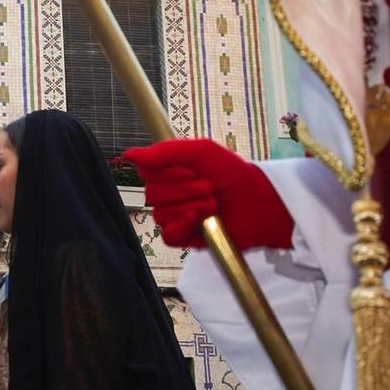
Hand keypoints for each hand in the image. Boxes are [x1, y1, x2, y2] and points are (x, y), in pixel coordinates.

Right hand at [124, 139, 294, 251]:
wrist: (260, 203)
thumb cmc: (234, 174)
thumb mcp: (202, 152)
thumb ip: (165, 151)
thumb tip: (130, 154)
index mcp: (170, 172)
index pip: (147, 172)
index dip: (168, 172)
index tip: (191, 169)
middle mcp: (170, 194)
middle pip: (152, 194)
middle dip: (184, 190)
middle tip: (209, 187)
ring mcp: (176, 217)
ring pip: (160, 214)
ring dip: (190, 206)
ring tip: (214, 204)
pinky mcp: (185, 238)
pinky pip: (167, 235)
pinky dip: (181, 226)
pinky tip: (196, 220)